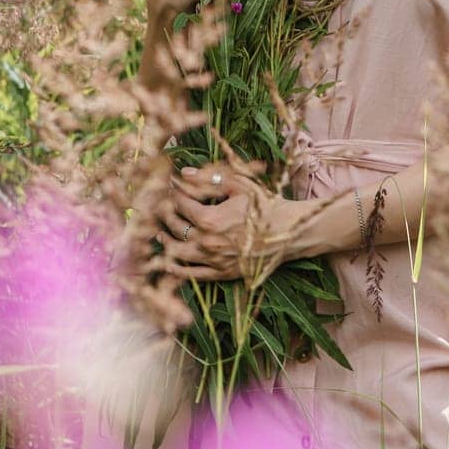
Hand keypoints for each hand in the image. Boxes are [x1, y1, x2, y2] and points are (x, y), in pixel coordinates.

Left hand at [162, 159, 303, 285]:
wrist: (289, 233)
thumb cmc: (265, 206)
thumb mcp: (240, 185)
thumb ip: (210, 178)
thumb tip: (185, 173)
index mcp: (210, 218)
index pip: (181, 204)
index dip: (173, 193)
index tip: (170, 186)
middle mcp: (207, 242)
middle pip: (175, 227)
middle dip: (164, 213)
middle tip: (159, 206)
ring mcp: (213, 260)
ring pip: (178, 253)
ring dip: (165, 242)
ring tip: (158, 234)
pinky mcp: (222, 273)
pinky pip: (193, 275)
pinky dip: (177, 270)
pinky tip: (168, 264)